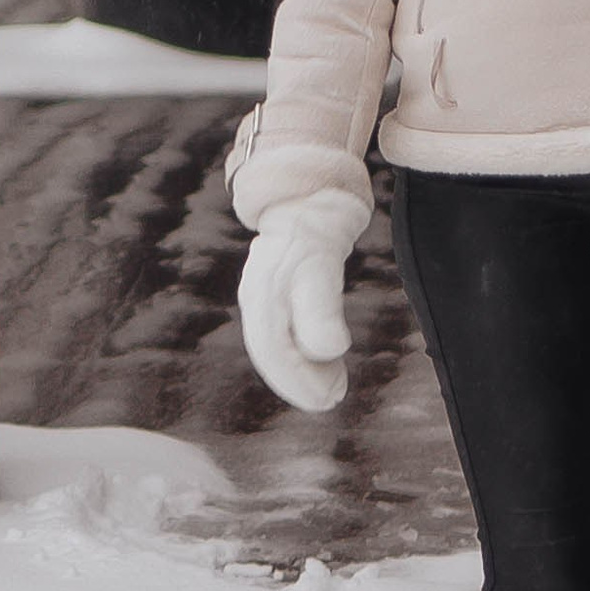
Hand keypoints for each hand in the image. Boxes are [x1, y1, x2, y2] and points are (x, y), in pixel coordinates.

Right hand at [237, 187, 367, 412]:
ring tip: (331, 386)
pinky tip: (321, 361)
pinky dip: (299, 354)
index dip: (299, 380)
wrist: (308, 191)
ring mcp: (262, 293)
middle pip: (270, 352)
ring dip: (300, 372)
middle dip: (299, 382)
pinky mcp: (275, 290)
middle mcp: (256, 296)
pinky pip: (281, 333)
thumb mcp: (321, 263)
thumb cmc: (316, 227)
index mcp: (262, 295)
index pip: (273, 351)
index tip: (330, 397)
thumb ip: (320, 307)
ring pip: (274, 345)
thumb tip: (328, 351)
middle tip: (333, 399)